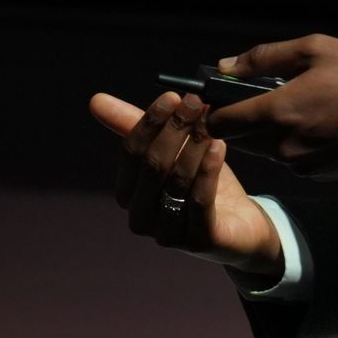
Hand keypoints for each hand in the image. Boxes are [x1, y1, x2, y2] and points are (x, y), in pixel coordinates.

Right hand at [89, 91, 284, 284]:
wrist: (241, 223)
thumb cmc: (201, 182)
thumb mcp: (173, 150)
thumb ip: (138, 126)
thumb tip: (96, 100)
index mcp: (129, 193)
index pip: (131, 153)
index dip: (149, 123)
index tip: (171, 96)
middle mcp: (142, 216)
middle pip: (153, 166)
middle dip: (174, 129)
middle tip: (196, 103)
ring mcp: (167, 233)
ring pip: (177, 182)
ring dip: (194, 145)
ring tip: (211, 121)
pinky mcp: (197, 241)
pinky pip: (200, 201)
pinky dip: (208, 170)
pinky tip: (219, 146)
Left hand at [205, 34, 337, 179]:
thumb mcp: (317, 49)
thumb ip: (265, 57)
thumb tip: (226, 66)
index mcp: (279, 111)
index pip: (219, 123)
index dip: (213, 111)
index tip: (218, 98)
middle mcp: (283, 145)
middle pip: (239, 140)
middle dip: (241, 121)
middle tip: (260, 97)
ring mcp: (302, 166)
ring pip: (266, 151)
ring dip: (269, 132)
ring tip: (300, 107)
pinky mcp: (320, 176)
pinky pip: (292, 160)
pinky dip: (295, 145)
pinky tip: (321, 125)